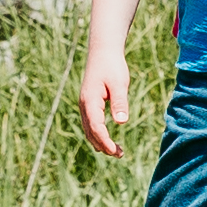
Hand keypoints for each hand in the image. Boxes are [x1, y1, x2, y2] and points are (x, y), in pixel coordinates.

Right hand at [75, 44, 132, 158]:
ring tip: (116, 151)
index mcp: (90, 101)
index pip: (96, 127)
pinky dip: (98, 134)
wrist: (102, 52)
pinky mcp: (88, 104)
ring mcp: (84, 105)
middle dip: (103, 145)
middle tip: (119, 154)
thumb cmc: (112, 66)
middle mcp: (84, 105)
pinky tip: (108, 139)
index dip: (105, 141)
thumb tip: (121, 122)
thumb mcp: (119, 83)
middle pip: (90, 132)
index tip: (115, 151)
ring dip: (100, 142)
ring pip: (89, 129)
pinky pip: (90, 124)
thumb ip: (120, 102)